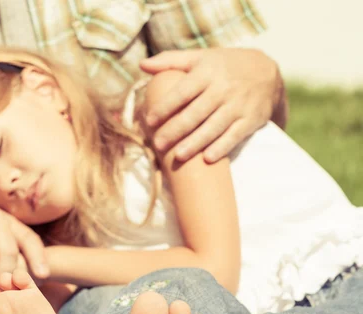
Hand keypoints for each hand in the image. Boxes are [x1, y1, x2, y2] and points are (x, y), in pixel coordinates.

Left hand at [141, 48, 283, 162]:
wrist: (266, 72)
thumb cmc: (223, 67)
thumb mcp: (200, 58)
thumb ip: (170, 61)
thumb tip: (142, 65)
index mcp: (206, 72)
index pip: (182, 91)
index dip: (165, 107)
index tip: (149, 121)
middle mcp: (222, 88)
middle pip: (195, 113)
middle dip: (176, 130)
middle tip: (158, 145)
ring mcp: (238, 105)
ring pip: (213, 127)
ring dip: (196, 143)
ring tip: (178, 156)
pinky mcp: (250, 119)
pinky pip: (234, 136)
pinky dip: (222, 147)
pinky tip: (208, 159)